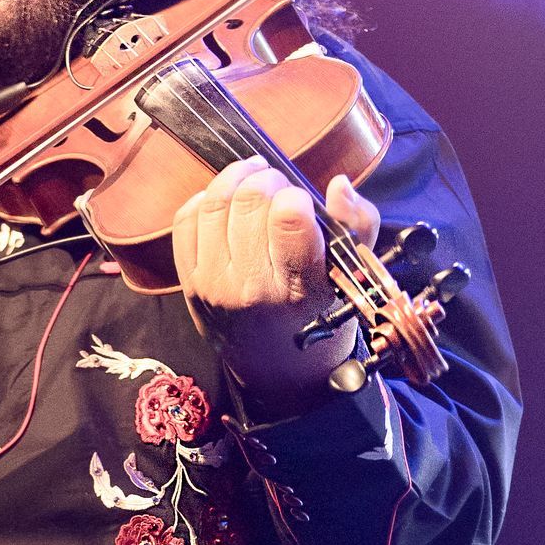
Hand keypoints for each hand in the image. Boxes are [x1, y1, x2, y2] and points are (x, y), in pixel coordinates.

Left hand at [169, 156, 378, 420]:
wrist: (276, 366)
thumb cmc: (318, 310)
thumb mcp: (350, 274)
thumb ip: (357, 224)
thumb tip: (338, 184)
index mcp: (299, 287)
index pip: (289, 218)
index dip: (295, 195)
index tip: (300, 201)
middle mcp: (253, 289)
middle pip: (250, 200)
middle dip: (267, 179)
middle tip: (277, 185)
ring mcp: (215, 286)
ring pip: (215, 202)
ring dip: (236, 179)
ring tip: (253, 179)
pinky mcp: (190, 282)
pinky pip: (187, 220)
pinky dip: (205, 200)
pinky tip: (226, 202)